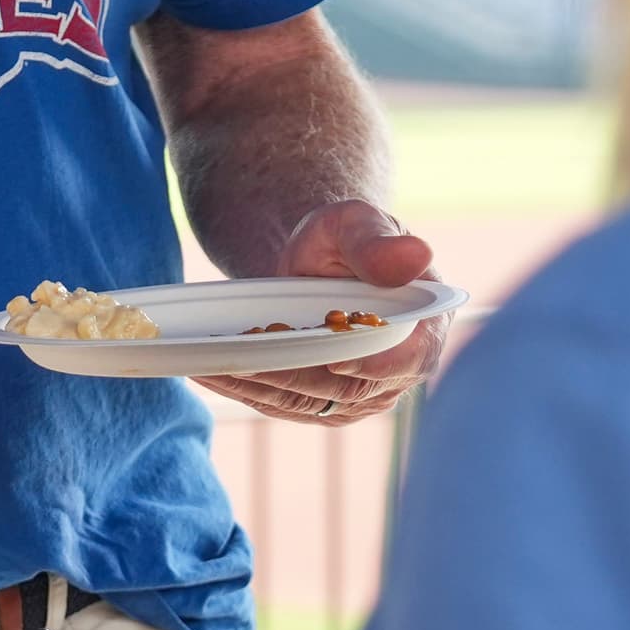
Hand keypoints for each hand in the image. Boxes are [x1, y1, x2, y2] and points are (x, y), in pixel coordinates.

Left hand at [197, 198, 443, 425]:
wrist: (317, 264)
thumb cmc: (344, 239)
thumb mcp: (356, 225)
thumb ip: (377, 241)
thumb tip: (415, 254)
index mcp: (423, 325)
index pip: (412, 358)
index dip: (378, 366)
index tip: (338, 362)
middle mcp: (396, 370)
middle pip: (347, 388)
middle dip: (292, 376)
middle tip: (243, 360)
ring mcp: (359, 394)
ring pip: (307, 402)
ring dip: (257, 386)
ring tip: (209, 366)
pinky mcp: (322, 404)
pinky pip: (283, 404)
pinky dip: (244, 390)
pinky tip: (207, 372)